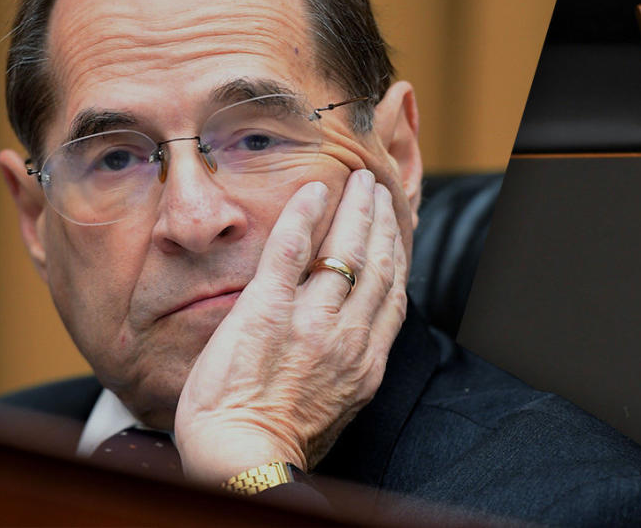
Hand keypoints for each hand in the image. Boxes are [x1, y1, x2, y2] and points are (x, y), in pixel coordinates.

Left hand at [173, 169, 408, 484]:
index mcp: (366, 362)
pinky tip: (314, 190)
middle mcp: (348, 336)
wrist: (242, 457)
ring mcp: (310, 321)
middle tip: (378, 191)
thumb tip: (352, 351)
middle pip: (376, 263)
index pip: (392, 296)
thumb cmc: (281, 445)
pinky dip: (305, 215)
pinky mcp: (267, 310)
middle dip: (381, 221)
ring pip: (346, 250)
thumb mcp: (337, 412)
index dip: (397, 255)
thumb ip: (349, 373)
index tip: (394, 230)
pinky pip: (290, 250)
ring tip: (358, 183)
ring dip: (355, 209)